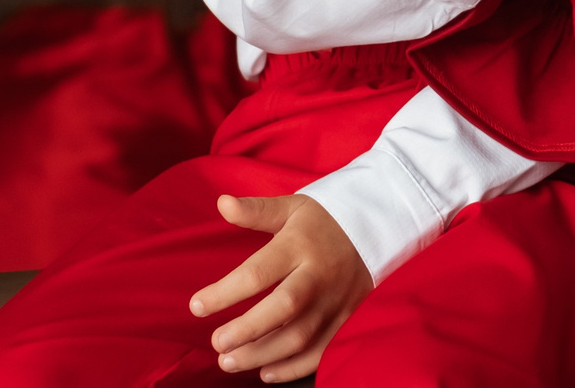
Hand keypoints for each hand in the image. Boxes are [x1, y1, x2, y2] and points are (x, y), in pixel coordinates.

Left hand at [188, 194, 372, 381]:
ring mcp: (336, 300)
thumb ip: (256, 210)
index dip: (223, 293)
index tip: (196, 306)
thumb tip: (222, 202)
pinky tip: (266, 372)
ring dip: (262, 354)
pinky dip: (294, 367)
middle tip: (216, 343)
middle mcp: (318, 275)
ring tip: (229, 361)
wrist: (378, 226)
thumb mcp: (292, 207)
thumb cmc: (325, 219)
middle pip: (282, 309)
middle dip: (245, 331)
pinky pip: (322, 350)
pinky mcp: (347, 317)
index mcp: (299, 245)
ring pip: (300, 336)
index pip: (257, 273)